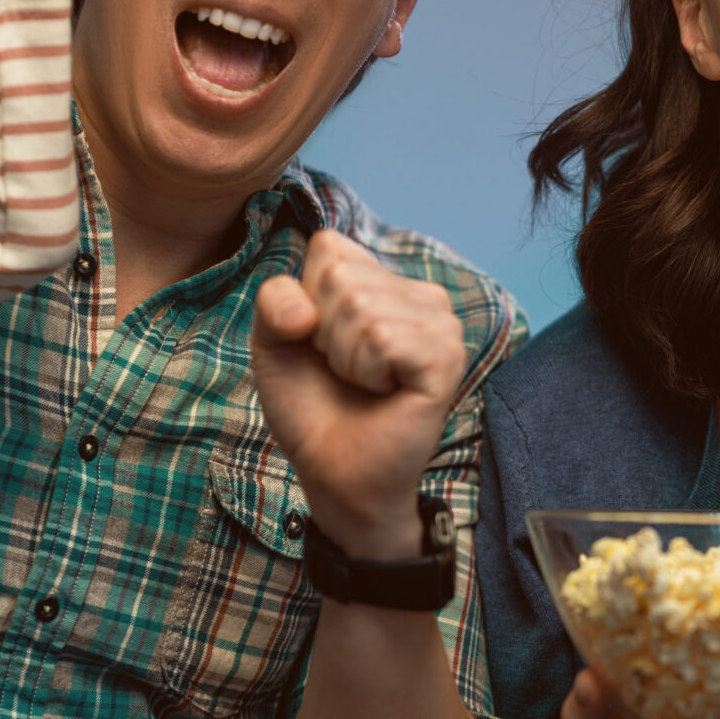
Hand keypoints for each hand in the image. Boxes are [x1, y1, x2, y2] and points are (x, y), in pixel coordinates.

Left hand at [252, 231, 468, 558]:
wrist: (335, 472)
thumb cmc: (313, 407)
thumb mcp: (274, 343)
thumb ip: (273, 301)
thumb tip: (305, 310)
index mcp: (387, 280)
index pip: (327, 246)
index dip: (305, 299)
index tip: (320, 344)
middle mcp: (423, 294)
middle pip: (340, 275)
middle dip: (322, 331)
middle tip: (343, 371)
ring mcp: (441, 325)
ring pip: (360, 305)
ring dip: (343, 357)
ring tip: (362, 383)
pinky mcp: (446, 358)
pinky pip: (382, 338)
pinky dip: (364, 371)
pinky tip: (382, 391)